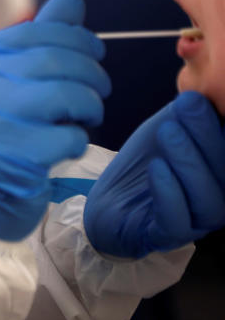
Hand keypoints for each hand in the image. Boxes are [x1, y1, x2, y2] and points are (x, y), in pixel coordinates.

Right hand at [0, 0, 110, 239]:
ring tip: (85, 118)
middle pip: (48, 61)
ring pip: (62, 95)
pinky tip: (65, 147)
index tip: (94, 53)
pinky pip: (66, 136)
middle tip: (98, 91)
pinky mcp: (6, 159)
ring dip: (88, 106)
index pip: (27, 34)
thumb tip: (70, 0)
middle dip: (88, 73)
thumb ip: (38, 44)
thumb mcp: (7, 87)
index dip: (72, 38)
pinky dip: (77, 140)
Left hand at [84, 91, 224, 258]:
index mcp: (222, 174)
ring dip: (188, 160)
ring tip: (168, 131)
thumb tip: (207, 82)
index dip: (221, 128)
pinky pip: (177, 221)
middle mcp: (218, 199)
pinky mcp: (167, 236)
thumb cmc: (146, 163)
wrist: (107, 202)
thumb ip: (191, 110)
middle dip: (208, 135)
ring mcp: (196, 222)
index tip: (204, 96)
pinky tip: (158, 167)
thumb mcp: (168, 128)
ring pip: (207, 198)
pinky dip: (169, 192)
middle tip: (187, 104)